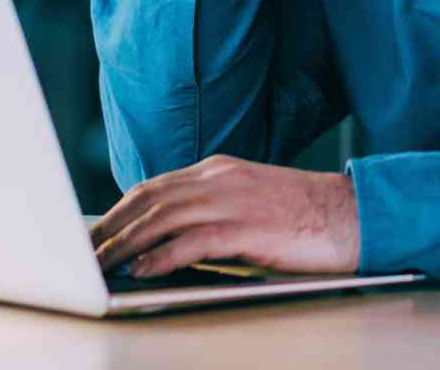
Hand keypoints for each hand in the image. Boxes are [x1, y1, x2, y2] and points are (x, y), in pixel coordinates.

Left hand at [89, 155, 359, 277]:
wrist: (355, 214)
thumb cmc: (305, 216)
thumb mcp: (251, 201)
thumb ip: (212, 210)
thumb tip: (168, 240)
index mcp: (219, 170)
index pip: (154, 186)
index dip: (118, 210)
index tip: (95, 233)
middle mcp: (220, 179)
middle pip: (149, 199)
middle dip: (110, 227)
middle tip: (84, 252)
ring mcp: (234, 201)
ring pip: (162, 218)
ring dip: (125, 244)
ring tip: (101, 265)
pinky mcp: (249, 228)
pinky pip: (193, 240)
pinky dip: (162, 255)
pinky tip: (143, 270)